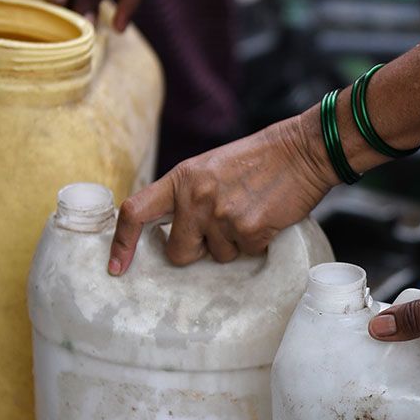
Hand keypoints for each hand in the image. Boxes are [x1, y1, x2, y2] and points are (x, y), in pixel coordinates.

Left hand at [108, 114, 336, 273]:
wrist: (302, 151)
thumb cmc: (259, 160)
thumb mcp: (211, 168)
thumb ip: (189, 195)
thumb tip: (177, 234)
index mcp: (182, 179)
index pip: (136, 212)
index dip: (122, 244)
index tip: (116, 268)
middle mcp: (195, 197)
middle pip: (179, 252)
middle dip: (198, 250)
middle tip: (222, 229)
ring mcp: (221, 214)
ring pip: (218, 256)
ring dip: (234, 244)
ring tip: (252, 213)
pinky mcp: (249, 229)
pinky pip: (246, 253)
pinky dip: (258, 242)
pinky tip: (267, 218)